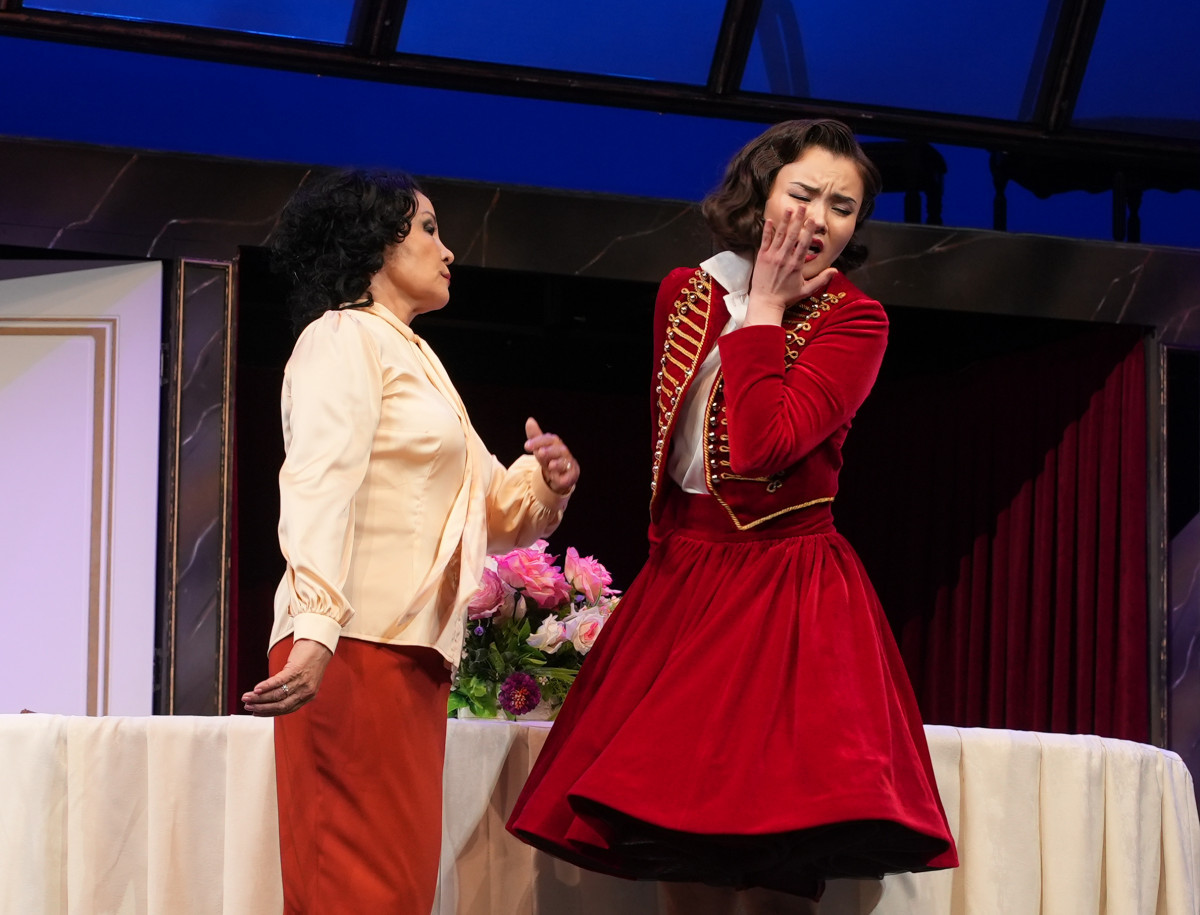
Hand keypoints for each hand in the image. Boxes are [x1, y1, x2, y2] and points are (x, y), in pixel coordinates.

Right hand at [242, 638, 331, 716]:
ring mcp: (301, 682)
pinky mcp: (296, 670)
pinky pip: (278, 682)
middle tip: (247, 706)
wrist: (321, 643)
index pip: (285, 709)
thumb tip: (273, 698)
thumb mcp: (305, 680)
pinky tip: (256, 689)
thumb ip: (294, 690)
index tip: (255, 713)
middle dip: (261, 707)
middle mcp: (306, 692)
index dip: (268, 712)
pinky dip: (266, 687)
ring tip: (246, 697)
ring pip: (277, 695)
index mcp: (307, 696)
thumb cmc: (311, 661)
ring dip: (259, 698)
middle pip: (280, 705)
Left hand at [524, 417, 578, 494]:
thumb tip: (530, 420)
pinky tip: (556, 479)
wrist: (560, 473)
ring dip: (558, 463)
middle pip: (558, 450)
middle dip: (549, 451)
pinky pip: (568, 477)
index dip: (538, 441)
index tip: (526, 446)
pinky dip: (562, 478)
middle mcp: (563, 453)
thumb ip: (535, 436)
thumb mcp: (540, 448)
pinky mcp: (571, 476)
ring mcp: (568, 464)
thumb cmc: (550, 458)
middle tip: (540, 452)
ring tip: (550, 465)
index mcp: (555, 444)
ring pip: (565, 463)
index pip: (549, 439)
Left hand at [745, 207, 837, 325]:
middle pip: (792, 235)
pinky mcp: (761, 258)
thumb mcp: (806, 289)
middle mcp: (784, 258)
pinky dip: (767, 230)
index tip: (812, 219)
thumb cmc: (786, 297)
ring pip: (779, 235)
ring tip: (789, 208)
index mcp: (796, 264)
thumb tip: (836, 271)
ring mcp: (772, 256)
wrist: (766, 302)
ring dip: (784, 221)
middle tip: (802, 207)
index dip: (808, 230)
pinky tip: (769, 220)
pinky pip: (765, 241)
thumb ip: (821, 279)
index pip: (804, 243)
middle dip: (797, 219)